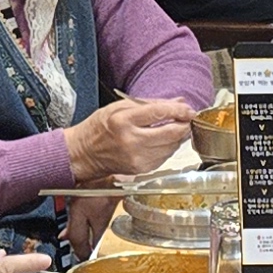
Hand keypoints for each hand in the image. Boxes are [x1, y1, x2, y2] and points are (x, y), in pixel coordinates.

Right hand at [68, 97, 200, 185]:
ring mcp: (136, 158)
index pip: (159, 113)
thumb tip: (179, 103)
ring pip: (171, 147)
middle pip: (171, 133)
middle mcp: (131, 141)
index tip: (189, 109)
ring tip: (177, 128)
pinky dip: (169, 148)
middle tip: (188, 118)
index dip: (179, 111)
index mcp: (123, 121)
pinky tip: (164, 141)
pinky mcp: (140, 169)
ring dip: (179, 137)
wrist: (84, 153)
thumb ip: (152, 104)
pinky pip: (164, 157)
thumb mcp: (120, 107)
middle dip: (185, 125)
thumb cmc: (100, 128)